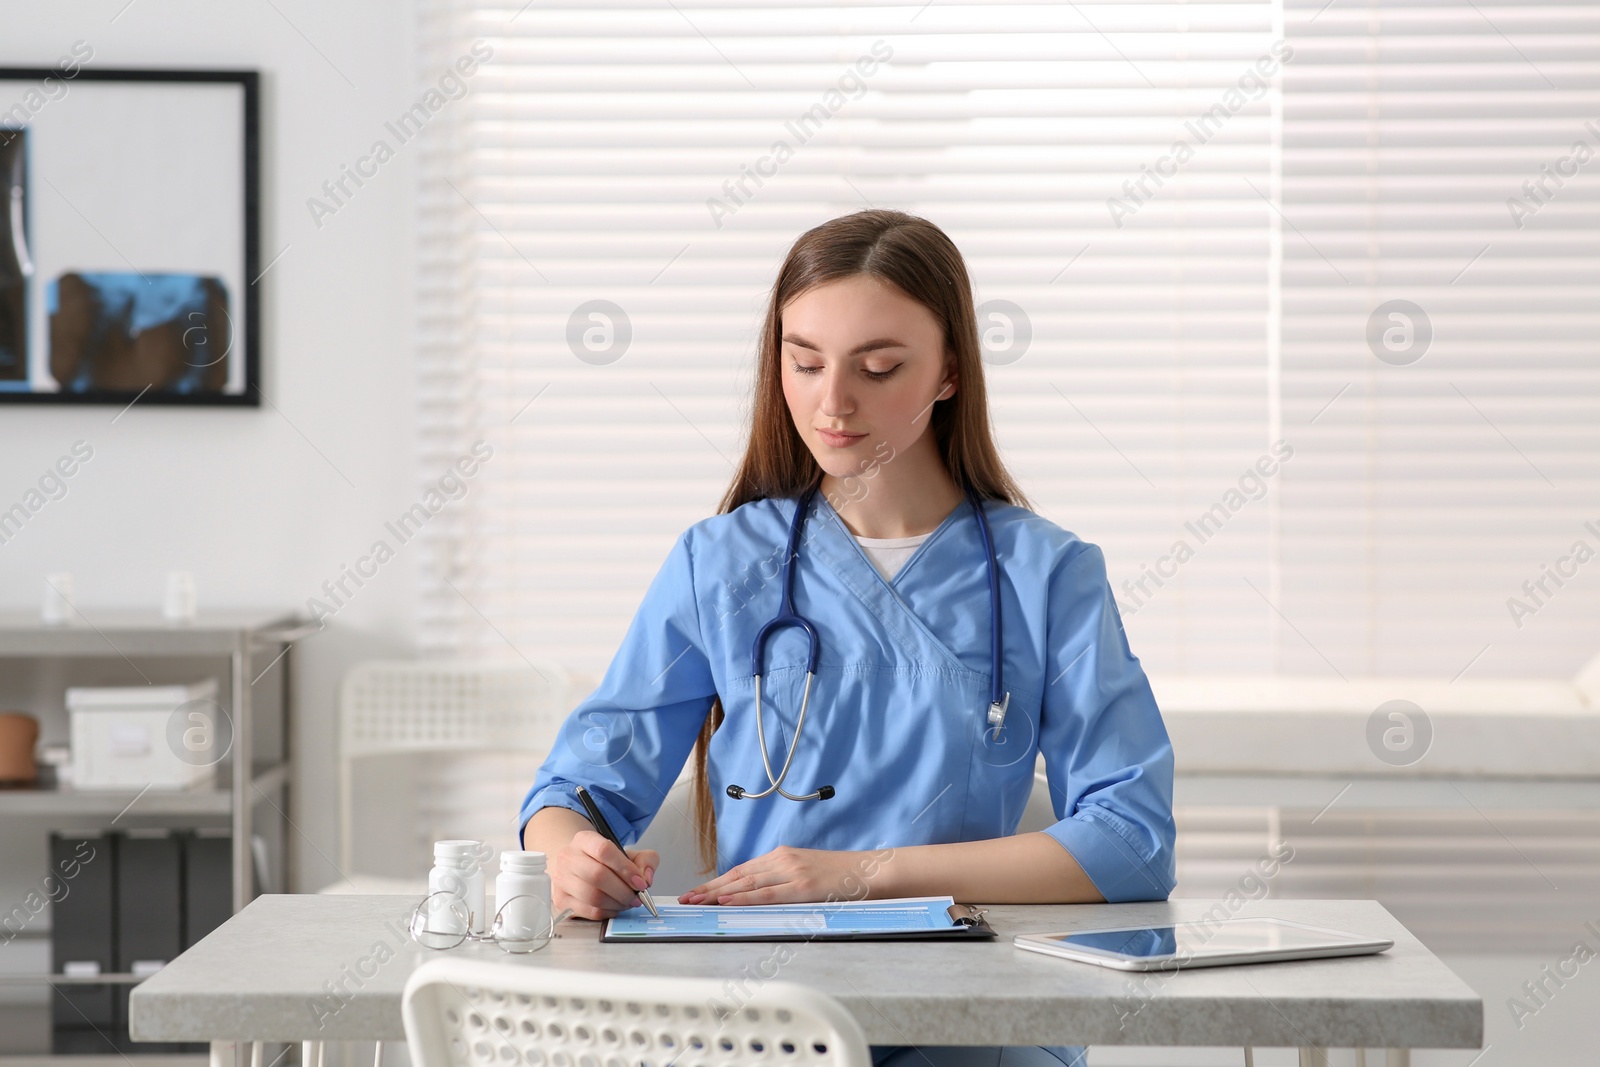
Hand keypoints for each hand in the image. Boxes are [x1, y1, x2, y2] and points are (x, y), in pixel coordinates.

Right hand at [550, 829, 657, 920]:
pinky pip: (589, 911)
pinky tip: (615, 907)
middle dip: (623, 890)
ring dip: (617, 903)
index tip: (641, 882)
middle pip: (598, 876)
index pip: (604, 851)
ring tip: (628, 902)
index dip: (626, 869)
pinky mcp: (561, 901)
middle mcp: (568, 858)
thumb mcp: (627, 853)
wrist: (576, 869)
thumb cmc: (604, 862)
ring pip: (593, 896)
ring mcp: (561, 880)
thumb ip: (645, 860)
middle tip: (637, 897)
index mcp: (584, 840)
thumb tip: (646, 878)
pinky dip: (608, 912)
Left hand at [678, 845, 867, 905]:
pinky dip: (744, 899)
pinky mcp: (801, 886)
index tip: (697, 892)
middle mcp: (782, 860)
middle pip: (737, 876)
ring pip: (746, 884)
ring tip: (697, 902)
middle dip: (709, 889)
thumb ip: (783, 879)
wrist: (868, 870)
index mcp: (781, 856)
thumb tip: (759, 894)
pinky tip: (727, 902)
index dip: (716, 882)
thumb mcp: (806, 872)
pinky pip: (766, 894)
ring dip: (718, 895)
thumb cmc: (839, 876)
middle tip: (686, 899)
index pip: (741, 871)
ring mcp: (791, 872)